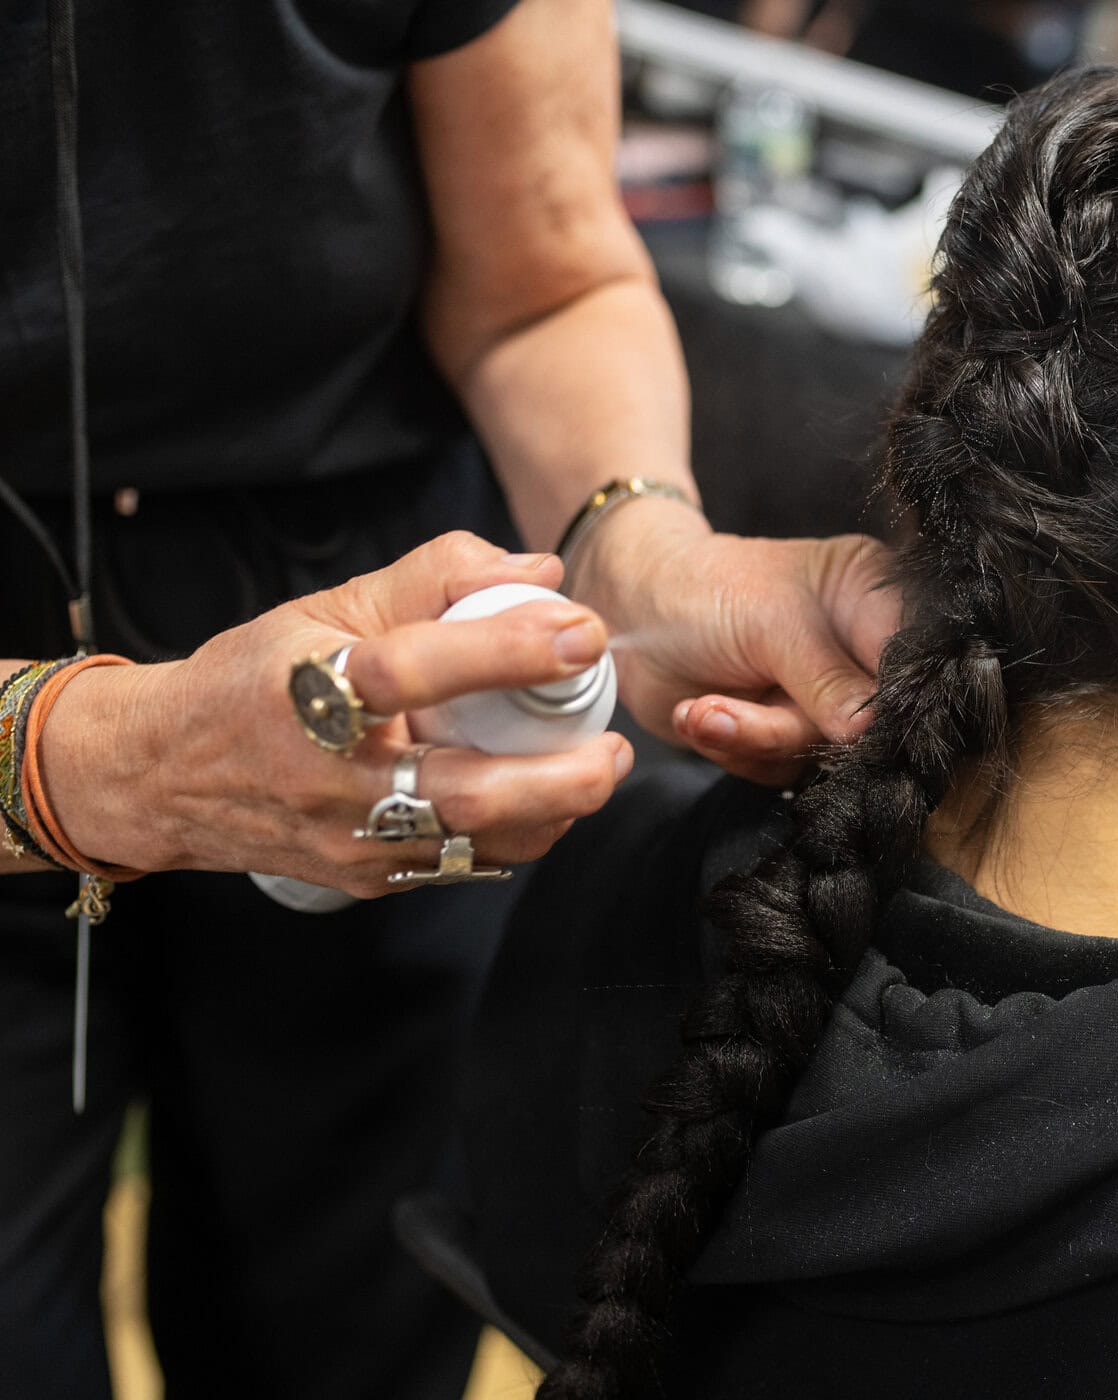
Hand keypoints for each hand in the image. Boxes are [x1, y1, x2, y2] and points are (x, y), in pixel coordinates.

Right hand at [39, 533, 633, 895]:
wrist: (167, 775)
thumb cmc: (256, 682)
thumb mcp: (330, 609)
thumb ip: (436, 577)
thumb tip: (538, 571)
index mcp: (310, 691)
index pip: (414, 669)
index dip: (505, 648)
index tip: (581, 631)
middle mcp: (328, 777)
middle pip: (464, 794)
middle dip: (561, 777)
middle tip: (615, 746)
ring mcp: (347, 841)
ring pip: (476, 843)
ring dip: (554, 811)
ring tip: (594, 768)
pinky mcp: (366, 880)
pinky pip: (463, 864)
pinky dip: (519, 833)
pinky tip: (545, 798)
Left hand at [568, 498, 899, 785]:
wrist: (628, 610)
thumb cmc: (702, 588)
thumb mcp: (770, 624)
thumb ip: (826, 680)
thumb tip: (871, 730)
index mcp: (873, 596)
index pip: (912, 656)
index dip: (895, 696)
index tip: (860, 722)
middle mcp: (857, 649)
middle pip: (874, 718)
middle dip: (800, 724)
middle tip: (743, 713)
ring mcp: (823, 696)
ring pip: (823, 752)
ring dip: (755, 738)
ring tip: (703, 710)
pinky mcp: (785, 733)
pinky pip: (783, 769)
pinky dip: (736, 750)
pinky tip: (699, 714)